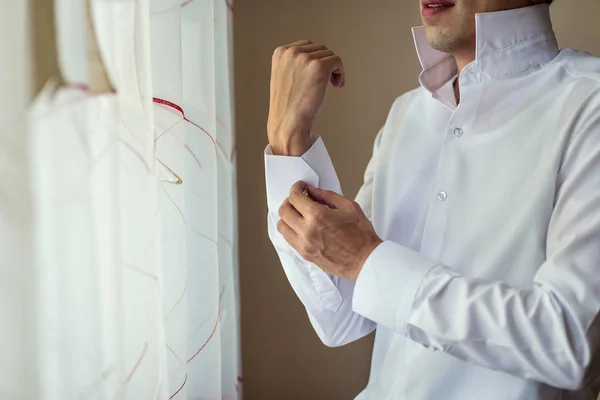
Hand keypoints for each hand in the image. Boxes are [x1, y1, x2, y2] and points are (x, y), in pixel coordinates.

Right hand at [268, 40, 344, 155]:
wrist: (288, 123)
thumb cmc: (287, 107)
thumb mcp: (284, 77)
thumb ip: (295, 64)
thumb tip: (317, 57)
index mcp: (280, 52)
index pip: (306, 46)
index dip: (315, 60)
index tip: (317, 76)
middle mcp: (291, 52)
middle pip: (320, 49)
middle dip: (325, 64)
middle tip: (326, 82)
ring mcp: (304, 58)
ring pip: (329, 55)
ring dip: (333, 70)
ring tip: (330, 86)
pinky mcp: (318, 67)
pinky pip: (337, 61)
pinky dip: (341, 73)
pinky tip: (337, 86)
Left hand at [277, 181, 381, 279]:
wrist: (365, 260)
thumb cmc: (361, 234)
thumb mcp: (348, 206)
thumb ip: (326, 196)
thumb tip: (311, 190)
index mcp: (318, 216)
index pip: (295, 197)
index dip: (296, 188)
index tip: (301, 186)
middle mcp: (306, 231)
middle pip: (284, 210)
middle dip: (289, 200)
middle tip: (299, 199)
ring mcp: (304, 245)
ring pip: (282, 226)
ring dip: (288, 216)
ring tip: (298, 213)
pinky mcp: (304, 254)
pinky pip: (288, 238)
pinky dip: (291, 229)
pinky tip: (302, 226)